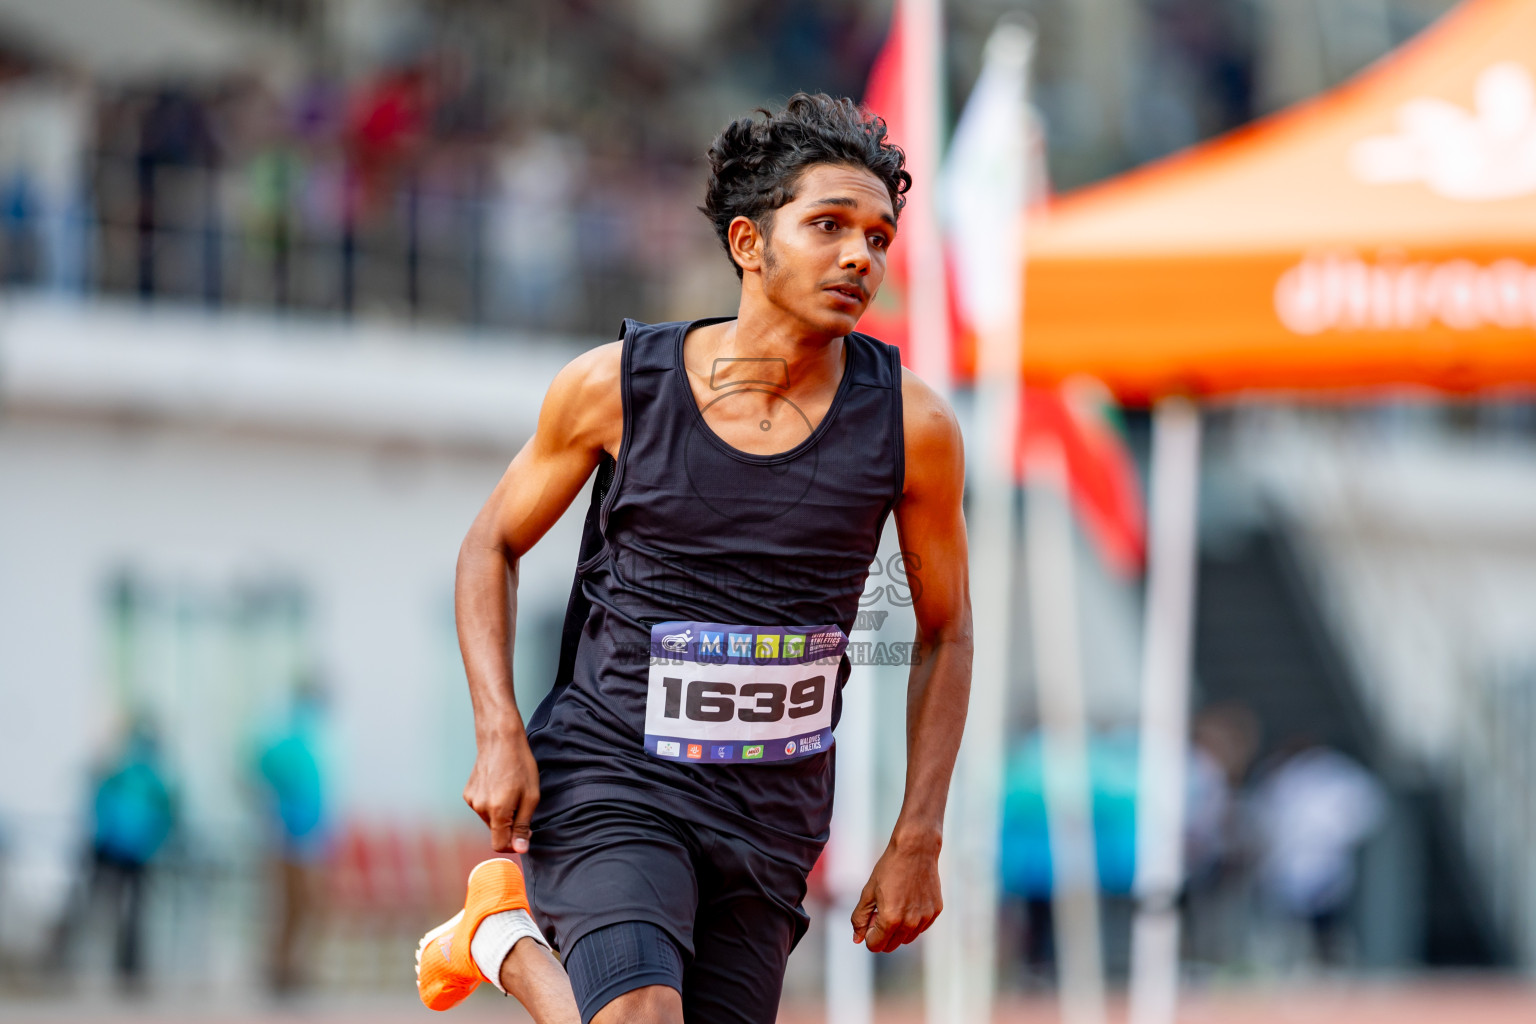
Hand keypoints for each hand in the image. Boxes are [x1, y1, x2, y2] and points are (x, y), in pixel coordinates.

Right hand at [463, 726, 539, 853]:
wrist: (500, 739)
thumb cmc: (520, 765)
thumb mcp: (531, 796)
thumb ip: (523, 825)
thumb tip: (520, 850)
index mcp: (497, 811)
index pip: (500, 845)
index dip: (514, 844)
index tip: (525, 834)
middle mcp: (480, 808)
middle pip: (496, 832)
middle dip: (510, 826)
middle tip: (522, 804)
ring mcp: (472, 800)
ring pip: (489, 820)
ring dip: (501, 814)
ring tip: (511, 791)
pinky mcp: (468, 793)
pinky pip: (483, 808)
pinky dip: (492, 804)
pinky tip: (500, 786)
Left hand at [850, 835, 942, 952]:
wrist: (915, 849)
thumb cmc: (889, 869)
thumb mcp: (868, 892)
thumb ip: (860, 918)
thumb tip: (857, 939)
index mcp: (890, 919)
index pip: (875, 945)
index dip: (868, 935)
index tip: (869, 919)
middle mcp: (910, 923)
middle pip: (891, 945)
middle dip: (881, 934)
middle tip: (879, 911)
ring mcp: (924, 918)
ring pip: (907, 939)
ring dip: (897, 929)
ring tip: (894, 905)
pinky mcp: (935, 912)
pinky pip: (920, 928)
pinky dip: (911, 922)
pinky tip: (908, 901)